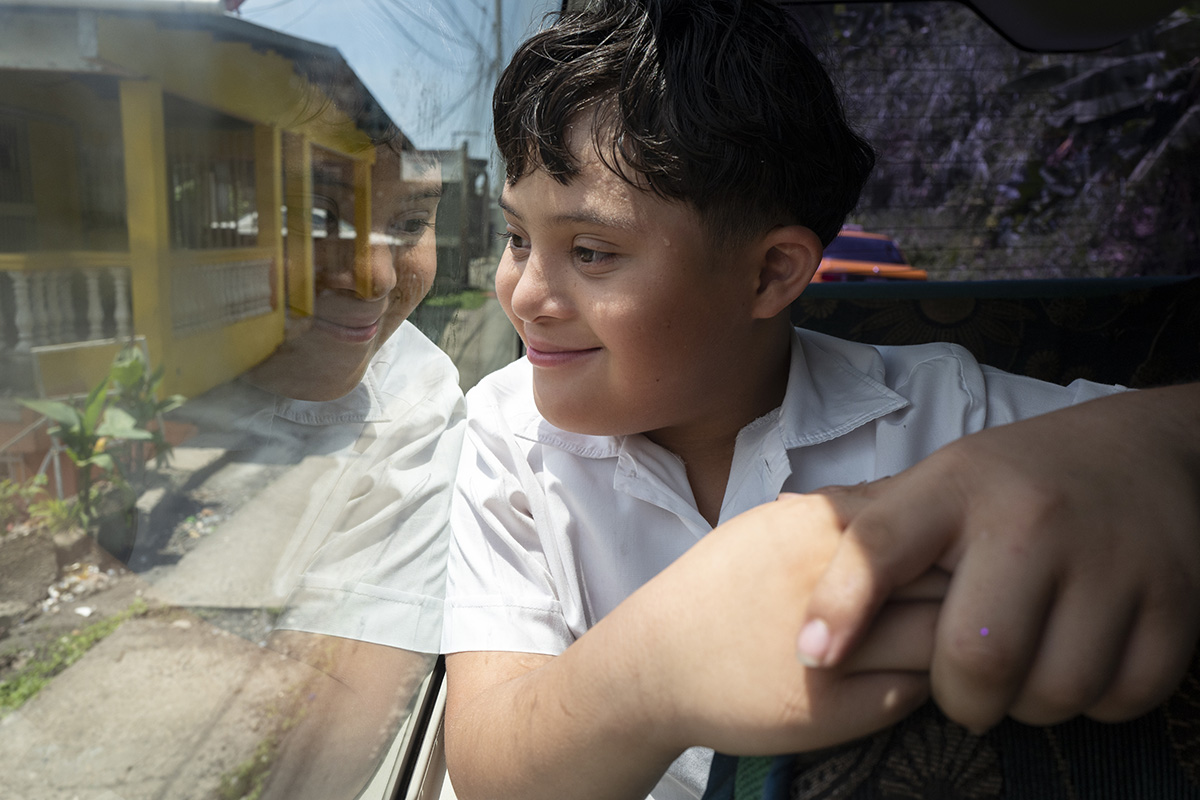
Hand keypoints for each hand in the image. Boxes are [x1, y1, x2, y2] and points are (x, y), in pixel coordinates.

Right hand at [624, 492, 943, 755]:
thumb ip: (840, 514)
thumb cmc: (718, 589)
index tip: (948, 556)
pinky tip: (898, 672)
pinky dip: (921, 682)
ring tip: (934, 639)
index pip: (929, 526)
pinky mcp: (838, 711)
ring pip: (941, 642)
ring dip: (949, 641)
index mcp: (820, 530)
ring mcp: (839, 652)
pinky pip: (916, 692)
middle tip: (961, 599)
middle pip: (947, 580)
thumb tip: (913, 501)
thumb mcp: (771, 528)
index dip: (949, 543)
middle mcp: (836, 586)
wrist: (657, 663)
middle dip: (962, 589)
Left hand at [795, 385, 1199, 732]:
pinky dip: (1096, 702)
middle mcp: (1031, 520)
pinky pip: (1123, 696)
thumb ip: (876, 518)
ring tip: (1020, 673)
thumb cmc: (1017, 478)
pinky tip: (1078, 664)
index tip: (813, 655)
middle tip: (963, 688)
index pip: (880, 546)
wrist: (1143, 450)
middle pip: (976, 657)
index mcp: (957, 487)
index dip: (838, 606)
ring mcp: (1111, 560)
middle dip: (960, 697)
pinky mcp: (1174, 600)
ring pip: (1052, 692)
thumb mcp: (943, 479)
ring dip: (1028, 705)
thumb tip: (782, 514)